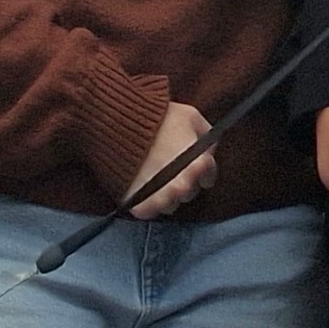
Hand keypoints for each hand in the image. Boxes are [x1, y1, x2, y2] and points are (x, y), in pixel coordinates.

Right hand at [124, 100, 215, 217]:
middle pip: (189, 193)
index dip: (204, 170)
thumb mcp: (190, 116)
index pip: (209, 177)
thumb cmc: (158, 117)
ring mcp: (160, 197)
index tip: (197, 164)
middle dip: (186, 181)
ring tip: (159, 180)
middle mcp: (181, 185)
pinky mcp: (138, 203)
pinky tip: (147, 190)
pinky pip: (149, 211)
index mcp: (197, 165)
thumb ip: (205, 134)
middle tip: (175, 168)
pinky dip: (148, 203)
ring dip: (168, 195)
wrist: (120, 122)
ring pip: (170, 206)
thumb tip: (207, 150)